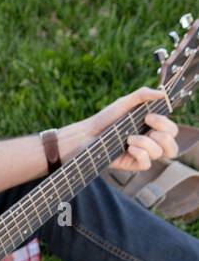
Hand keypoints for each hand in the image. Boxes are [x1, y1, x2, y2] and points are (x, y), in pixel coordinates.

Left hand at [59, 86, 178, 174]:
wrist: (87, 135)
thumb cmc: (106, 119)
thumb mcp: (125, 103)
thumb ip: (143, 95)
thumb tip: (162, 94)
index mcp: (151, 129)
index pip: (171, 131)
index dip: (166, 124)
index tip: (148, 116)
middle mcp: (149, 143)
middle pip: (172, 147)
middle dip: (164, 136)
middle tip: (147, 126)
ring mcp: (141, 155)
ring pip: (159, 154)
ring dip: (146, 143)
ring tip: (129, 138)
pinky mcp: (131, 165)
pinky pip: (146, 164)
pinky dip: (141, 154)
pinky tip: (129, 148)